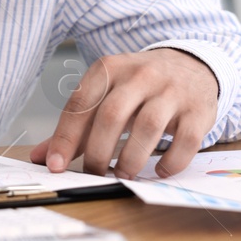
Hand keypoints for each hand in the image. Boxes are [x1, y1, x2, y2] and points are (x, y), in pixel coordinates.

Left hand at [29, 48, 219, 179]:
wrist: (190, 65)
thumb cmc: (139, 87)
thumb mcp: (105, 95)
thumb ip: (75, 126)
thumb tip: (42, 157)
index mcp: (109, 69)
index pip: (81, 104)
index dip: (65, 138)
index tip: (55, 166)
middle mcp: (140, 75)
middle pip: (112, 115)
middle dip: (98, 152)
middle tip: (94, 174)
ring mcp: (172, 91)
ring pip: (148, 126)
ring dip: (131, 159)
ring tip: (123, 175)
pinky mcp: (198, 109)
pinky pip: (185, 140)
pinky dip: (170, 162)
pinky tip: (159, 171)